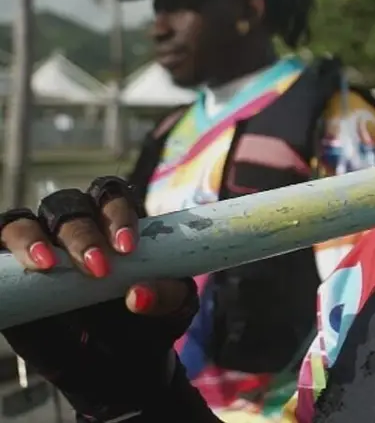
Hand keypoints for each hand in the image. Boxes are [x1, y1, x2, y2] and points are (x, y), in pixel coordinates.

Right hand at [0, 177, 197, 417]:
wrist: (115, 363)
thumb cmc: (147, 324)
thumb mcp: (171, 312)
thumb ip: (167, 297)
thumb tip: (139, 295)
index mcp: (117, 223)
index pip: (114, 199)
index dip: (118, 216)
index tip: (126, 248)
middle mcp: (74, 226)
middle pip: (69, 207)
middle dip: (82, 235)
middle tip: (97, 269)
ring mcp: (37, 245)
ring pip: (23, 221)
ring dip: (32, 238)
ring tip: (45, 265)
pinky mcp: (8, 271)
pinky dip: (2, 251)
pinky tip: (15, 266)